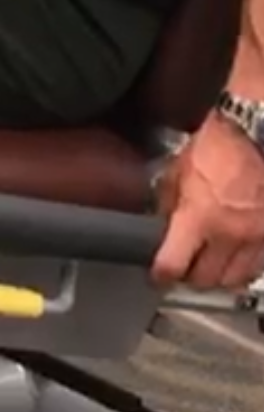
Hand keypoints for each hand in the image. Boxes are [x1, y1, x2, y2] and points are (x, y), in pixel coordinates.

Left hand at [150, 111, 263, 290]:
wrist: (258, 131)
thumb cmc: (221, 143)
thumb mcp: (180, 167)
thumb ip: (168, 199)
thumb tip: (161, 221)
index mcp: (198, 217)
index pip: (172, 265)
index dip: (160, 274)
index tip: (158, 274)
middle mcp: (228, 234)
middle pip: (204, 280)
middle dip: (190, 277)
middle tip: (185, 267)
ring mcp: (256, 238)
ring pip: (235, 280)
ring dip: (219, 276)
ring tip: (212, 265)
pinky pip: (257, 266)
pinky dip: (245, 267)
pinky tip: (237, 255)